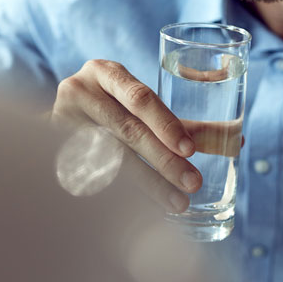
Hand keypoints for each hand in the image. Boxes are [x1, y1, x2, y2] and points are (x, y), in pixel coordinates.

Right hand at [51, 60, 199, 212]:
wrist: (51, 126)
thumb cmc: (108, 112)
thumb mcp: (134, 106)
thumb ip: (179, 125)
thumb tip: (231, 140)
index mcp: (104, 72)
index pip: (138, 97)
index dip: (165, 124)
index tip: (189, 150)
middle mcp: (78, 91)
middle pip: (127, 130)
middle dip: (164, 160)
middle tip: (192, 183)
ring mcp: (60, 122)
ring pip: (111, 158)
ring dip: (149, 184)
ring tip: (178, 202)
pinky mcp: (52, 151)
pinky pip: (93, 177)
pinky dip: (124, 195)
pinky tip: (146, 209)